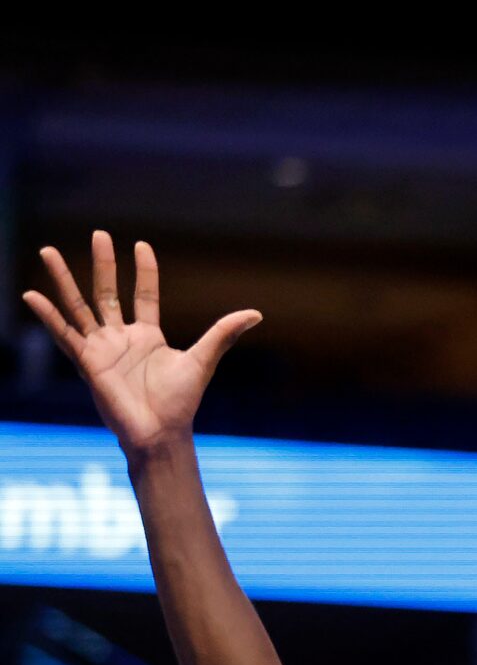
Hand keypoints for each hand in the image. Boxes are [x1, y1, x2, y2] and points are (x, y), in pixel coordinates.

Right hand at [23, 232, 260, 457]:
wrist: (160, 432)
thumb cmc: (180, 402)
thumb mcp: (202, 360)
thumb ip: (223, 334)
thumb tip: (256, 313)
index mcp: (148, 336)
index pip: (144, 295)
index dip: (144, 271)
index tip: (141, 244)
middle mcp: (122, 338)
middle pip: (107, 292)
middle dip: (103, 263)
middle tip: (99, 233)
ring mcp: (101, 348)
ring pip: (79, 305)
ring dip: (63, 279)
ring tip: (47, 250)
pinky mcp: (87, 362)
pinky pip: (63, 334)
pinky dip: (48, 316)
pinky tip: (32, 295)